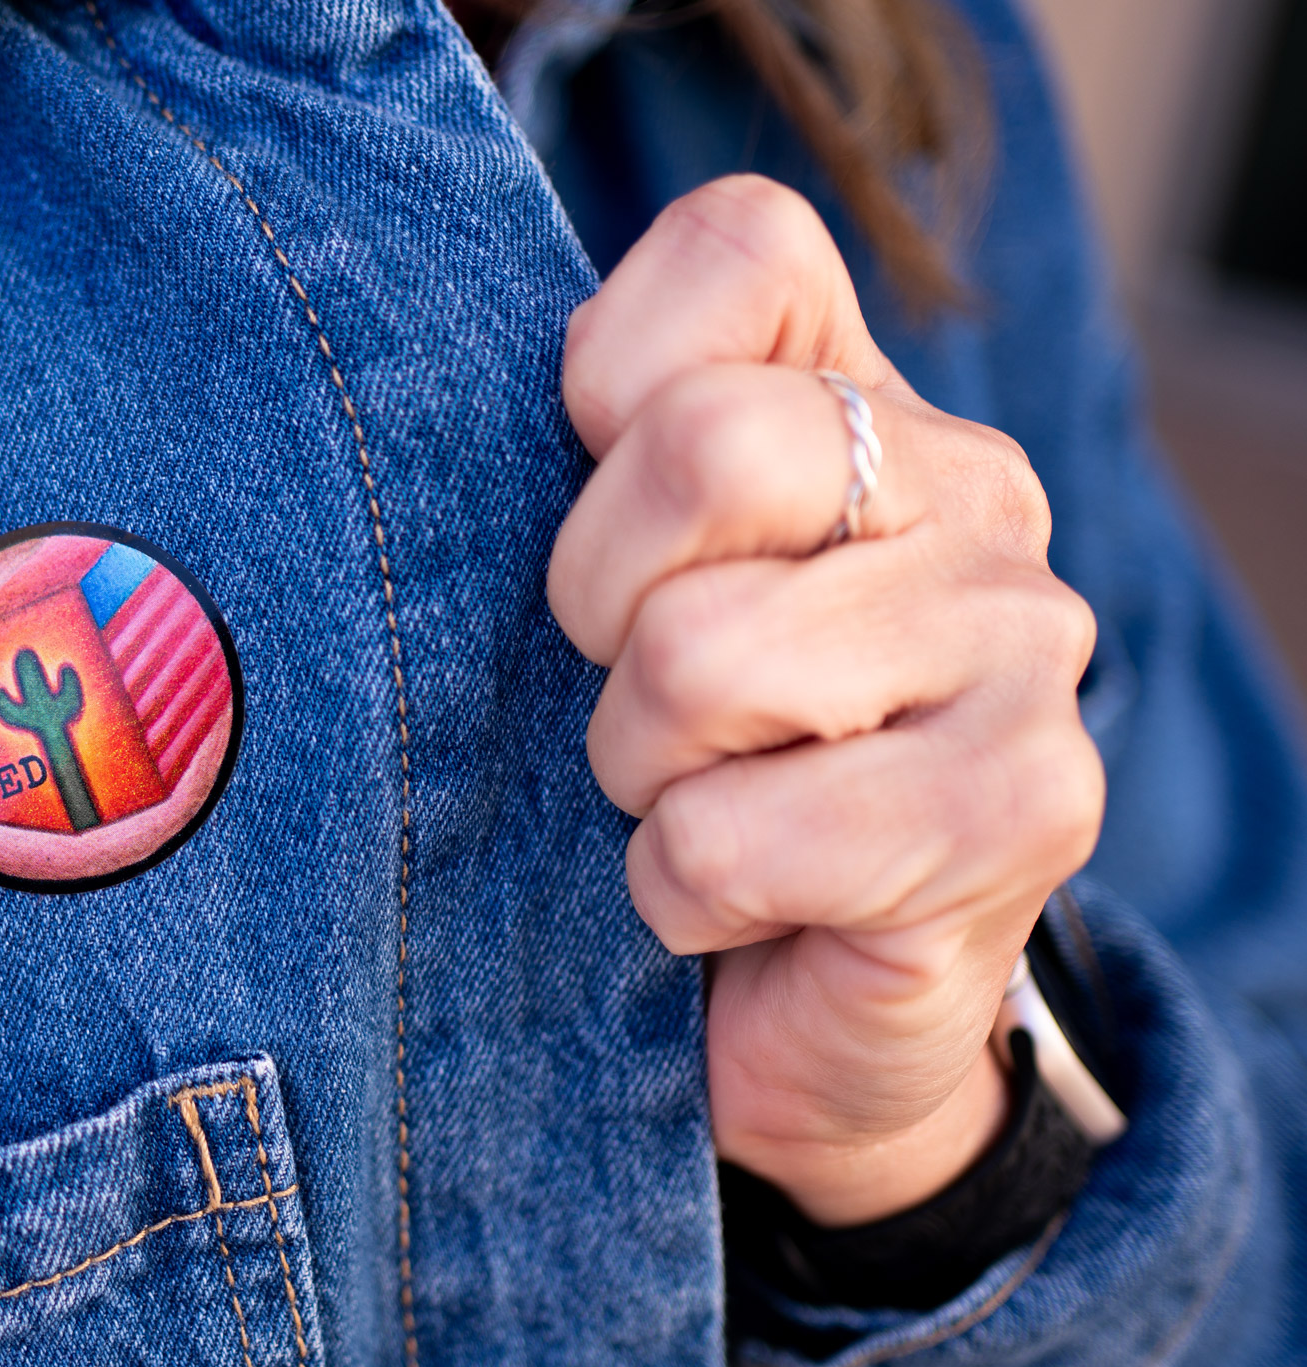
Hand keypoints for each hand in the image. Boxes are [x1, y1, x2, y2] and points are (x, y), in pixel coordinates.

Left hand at [549, 176, 1104, 1226]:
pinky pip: (727, 838)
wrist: (796, 1003)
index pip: (739, 249)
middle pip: (703, 446)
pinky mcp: (1026, 809)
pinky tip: (747, 901)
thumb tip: (455, 401)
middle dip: (595, 604)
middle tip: (632, 690)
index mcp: (862, 398)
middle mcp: (974, 489)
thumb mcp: (611, 583)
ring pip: (697, 655)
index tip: (607, 527)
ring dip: (637, 771)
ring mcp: (1022, 642)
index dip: (602, 387)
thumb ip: (576, 460)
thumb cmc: (676, 762)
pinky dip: (680, 894)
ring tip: (694, 799)